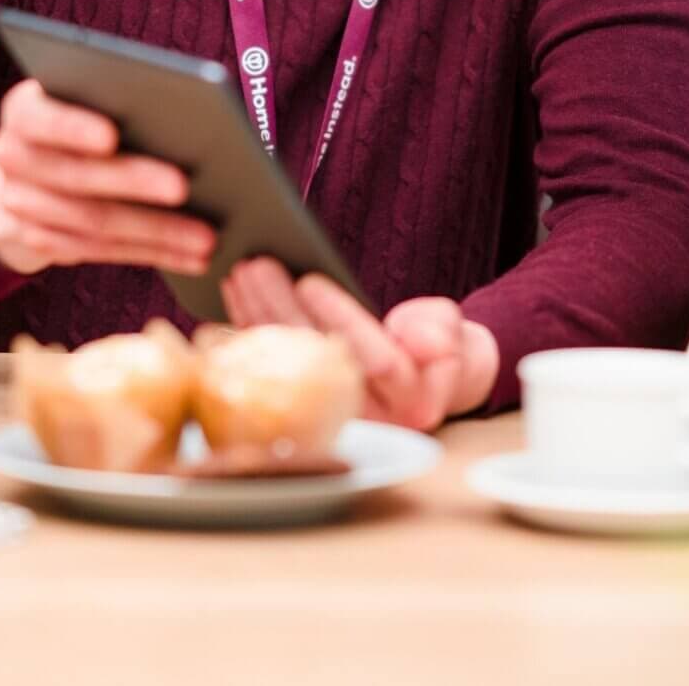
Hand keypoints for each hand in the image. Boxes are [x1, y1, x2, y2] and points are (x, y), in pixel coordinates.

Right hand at [0, 79, 215, 276]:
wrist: (23, 174)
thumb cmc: (80, 122)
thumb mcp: (84, 104)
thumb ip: (117, 104)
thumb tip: (186, 120)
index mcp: (24, 112)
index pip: (39, 118)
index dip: (72, 128)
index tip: (111, 136)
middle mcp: (13, 157)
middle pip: (77, 175)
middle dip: (134, 183)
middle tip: (183, 187)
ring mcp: (20, 205)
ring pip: (94, 223)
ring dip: (156, 232)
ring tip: (206, 236)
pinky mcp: (40, 242)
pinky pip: (101, 252)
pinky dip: (152, 254)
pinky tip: (192, 256)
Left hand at [222, 257, 499, 431]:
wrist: (426, 381)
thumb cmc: (440, 348)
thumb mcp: (453, 333)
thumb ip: (440, 332)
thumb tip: (418, 339)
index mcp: (412, 405)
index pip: (375, 361)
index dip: (340, 318)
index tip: (311, 281)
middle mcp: (368, 422)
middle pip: (316, 363)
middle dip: (282, 310)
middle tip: (258, 266)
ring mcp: (331, 419)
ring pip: (286, 367)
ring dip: (258, 317)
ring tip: (241, 272)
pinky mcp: (302, 408)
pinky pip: (270, 370)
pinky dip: (250, 330)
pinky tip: (235, 298)